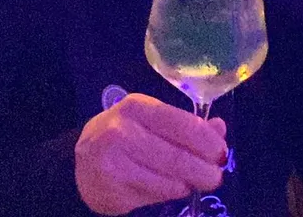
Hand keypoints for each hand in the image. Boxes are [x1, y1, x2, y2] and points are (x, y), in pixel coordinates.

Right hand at [75, 94, 227, 215]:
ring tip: (196, 182)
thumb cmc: (127, 135)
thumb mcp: (154, 121)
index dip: (208, 142)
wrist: (81, 162)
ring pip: (168, 181)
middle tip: (216, 176)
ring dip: (188, 184)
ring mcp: (112, 164)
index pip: (182, 124)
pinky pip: (154, 196)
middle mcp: (120, 132)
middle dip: (204, 170)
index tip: (221, 153)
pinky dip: (170, 193)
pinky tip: (171, 188)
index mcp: (137, 107)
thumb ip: (188, 124)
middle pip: (176, 157)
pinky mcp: (110, 191)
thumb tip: (219, 128)